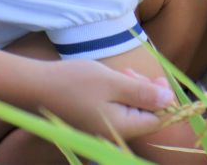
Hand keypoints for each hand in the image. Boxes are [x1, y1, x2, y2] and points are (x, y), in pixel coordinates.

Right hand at [29, 60, 174, 138]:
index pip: (157, 120)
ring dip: (132, 89)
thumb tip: (169, 99)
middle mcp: (112, 134)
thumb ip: (143, 92)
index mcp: (121, 128)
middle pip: (144, 115)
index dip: (163, 100)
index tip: (158, 79)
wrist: (36, 86)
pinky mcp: (94, 121)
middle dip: (145, 91)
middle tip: (131, 72)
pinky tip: (112, 80)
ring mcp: (102, 129)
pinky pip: (117, 109)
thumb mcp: (114, 82)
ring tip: (121, 73)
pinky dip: (119, 93)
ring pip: (131, 109)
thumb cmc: (75, 82)